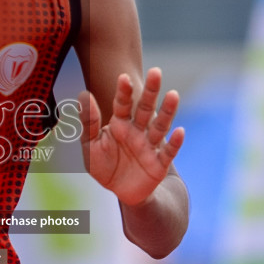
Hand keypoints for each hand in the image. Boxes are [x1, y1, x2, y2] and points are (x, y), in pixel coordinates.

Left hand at [78, 68, 184, 206]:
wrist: (120, 191)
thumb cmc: (104, 165)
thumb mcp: (90, 145)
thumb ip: (88, 122)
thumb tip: (83, 95)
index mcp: (120, 124)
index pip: (123, 104)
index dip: (124, 91)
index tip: (123, 77)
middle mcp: (138, 131)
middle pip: (146, 109)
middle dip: (151, 92)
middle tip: (156, 72)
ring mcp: (150, 146)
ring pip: (160, 126)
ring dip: (168, 112)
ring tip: (173, 95)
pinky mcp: (159, 163)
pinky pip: (168, 152)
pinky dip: (175, 143)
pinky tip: (180, 131)